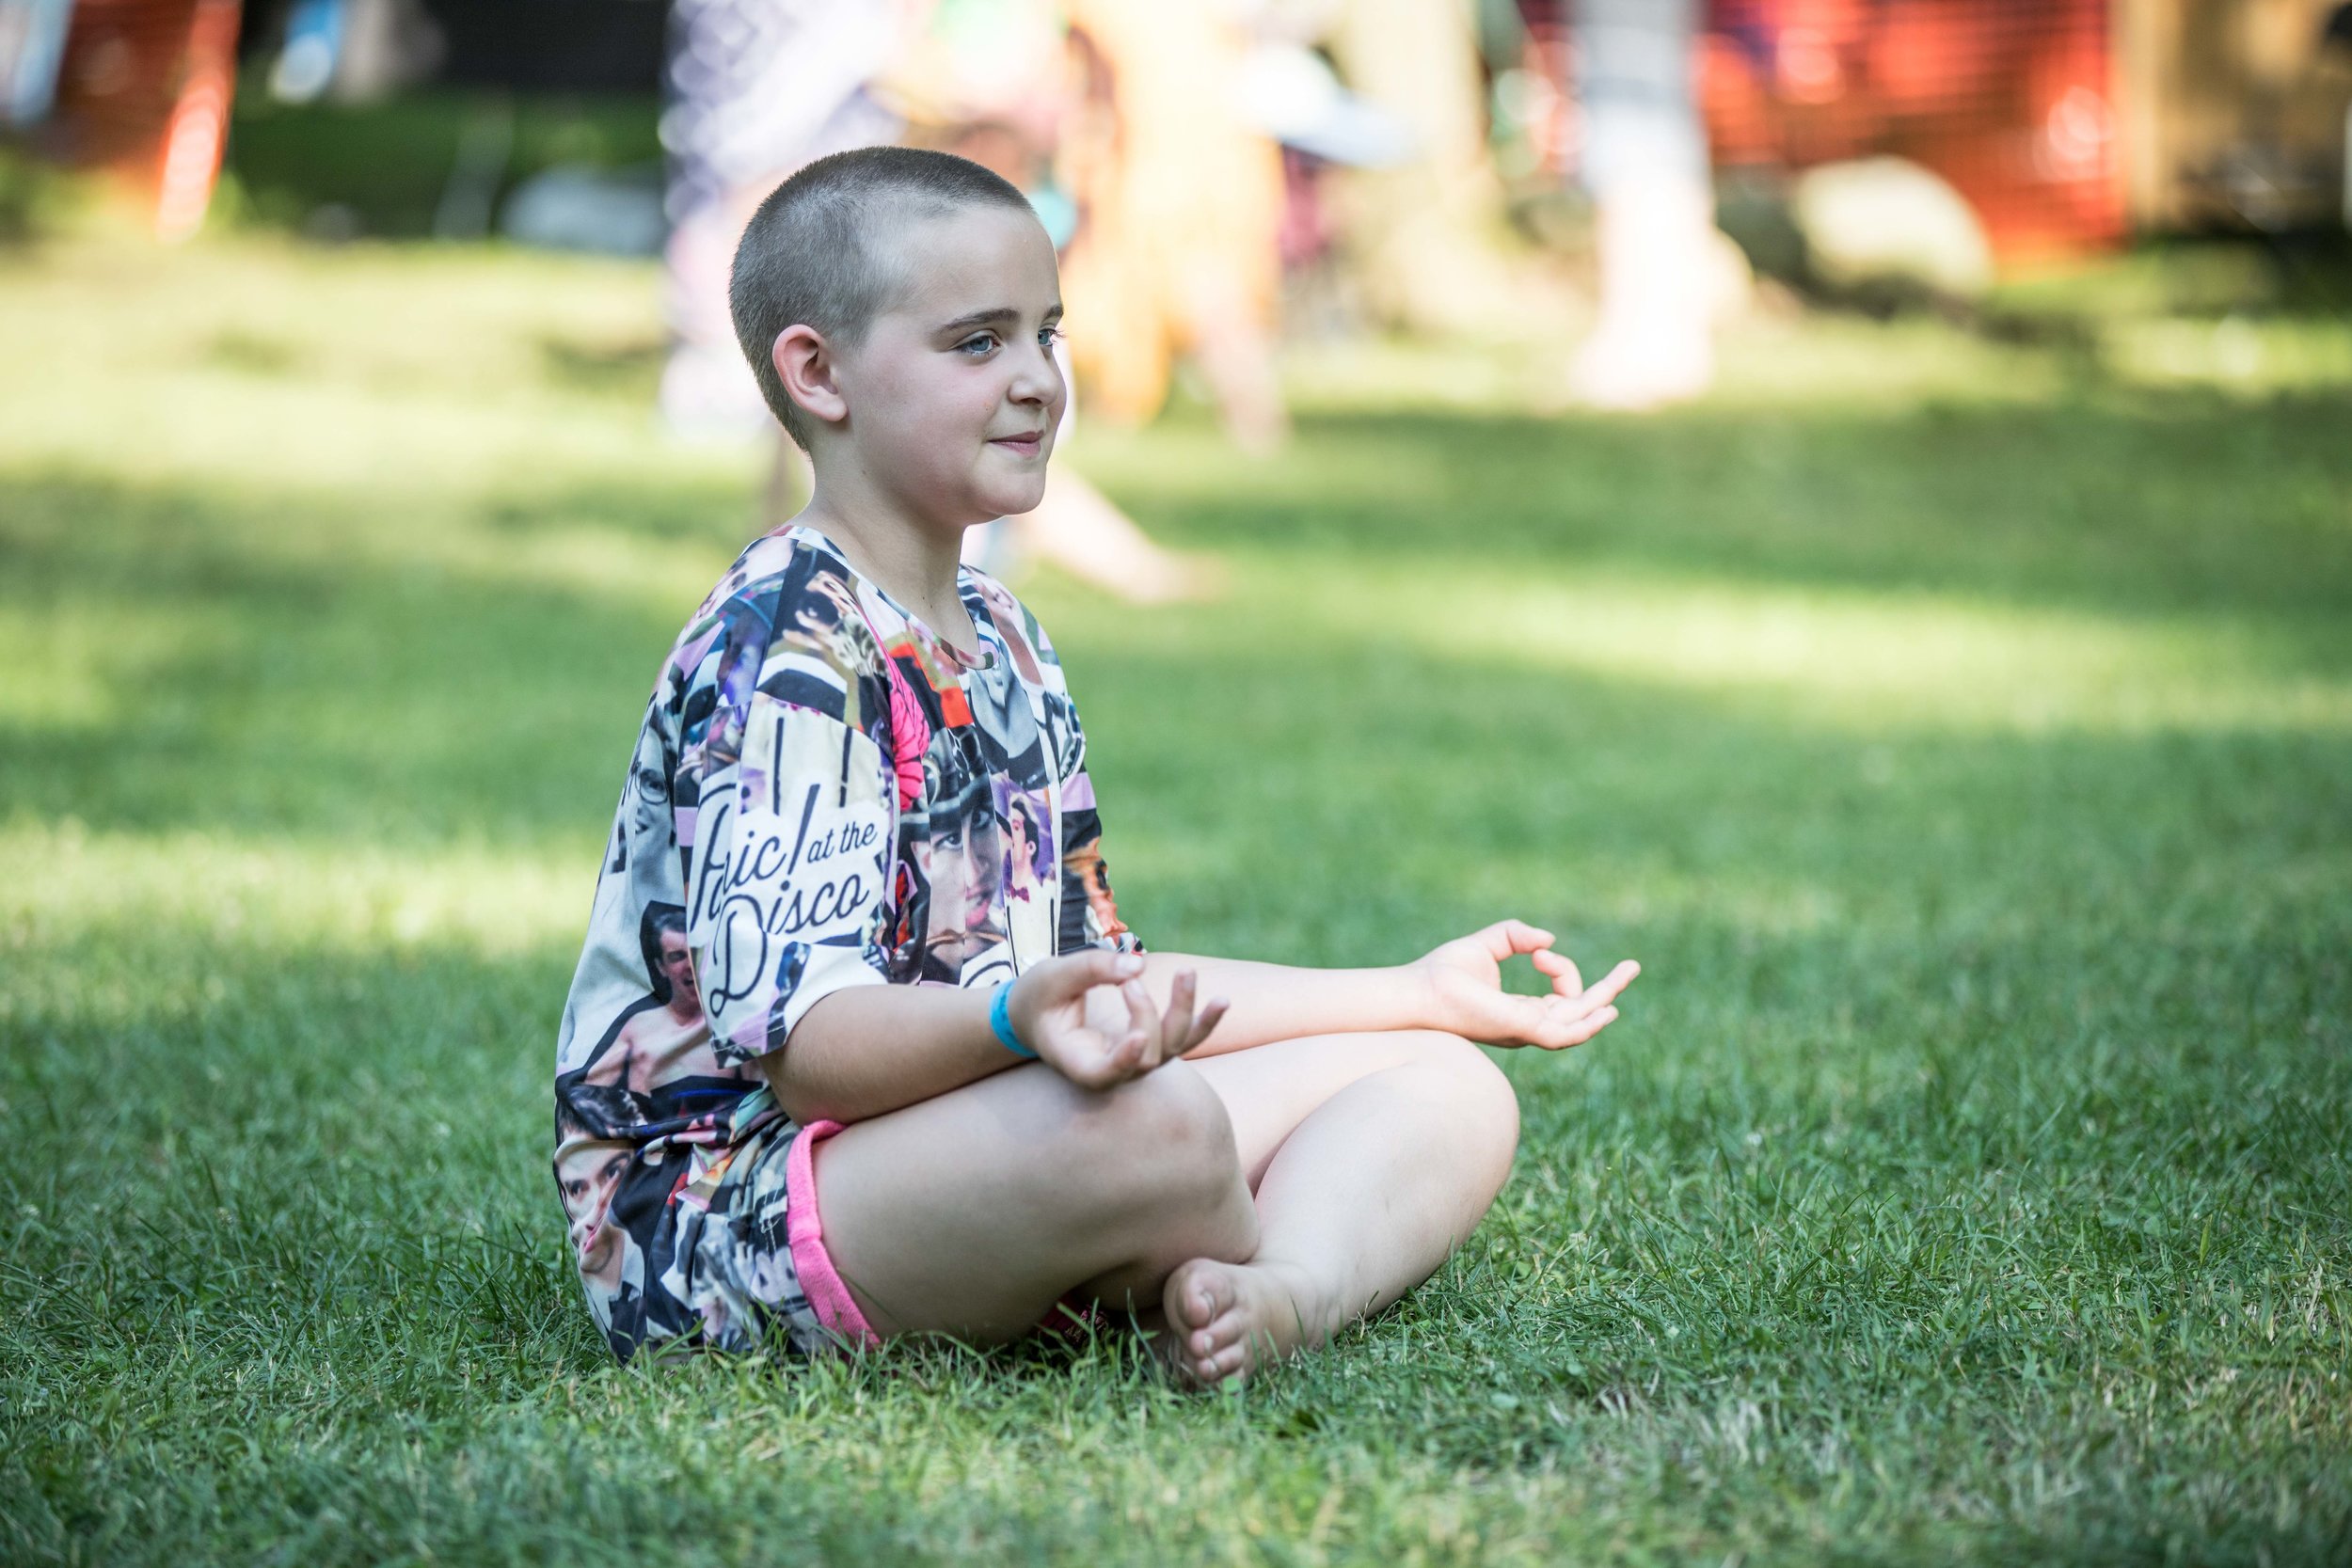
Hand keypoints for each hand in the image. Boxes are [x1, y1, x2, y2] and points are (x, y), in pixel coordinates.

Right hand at [1005, 949, 1228, 1089]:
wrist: (1040, 1011)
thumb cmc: (1040, 996)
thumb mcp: (1054, 976)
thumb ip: (1091, 968)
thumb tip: (1138, 964)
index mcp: (1076, 1061)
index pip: (1103, 1075)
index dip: (1122, 1062)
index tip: (1136, 1036)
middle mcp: (1111, 1069)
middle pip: (1146, 1058)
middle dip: (1145, 1015)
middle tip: (1129, 981)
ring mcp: (1135, 1061)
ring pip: (1172, 1048)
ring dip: (1185, 1013)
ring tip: (1187, 973)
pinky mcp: (1153, 1045)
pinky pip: (1184, 1039)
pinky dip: (1203, 1021)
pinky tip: (1222, 1000)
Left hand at [1417, 919, 1637, 1050]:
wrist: (1418, 990)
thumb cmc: (1442, 972)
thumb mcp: (1487, 944)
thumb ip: (1516, 936)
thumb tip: (1548, 940)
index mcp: (1521, 1010)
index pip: (1562, 995)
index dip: (1562, 968)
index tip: (1538, 951)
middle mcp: (1528, 1024)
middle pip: (1579, 1012)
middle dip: (1607, 990)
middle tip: (1634, 966)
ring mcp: (1526, 1029)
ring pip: (1578, 1021)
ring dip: (1604, 998)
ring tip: (1628, 972)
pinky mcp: (1520, 1028)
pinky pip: (1562, 1034)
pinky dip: (1586, 1024)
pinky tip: (1606, 1008)